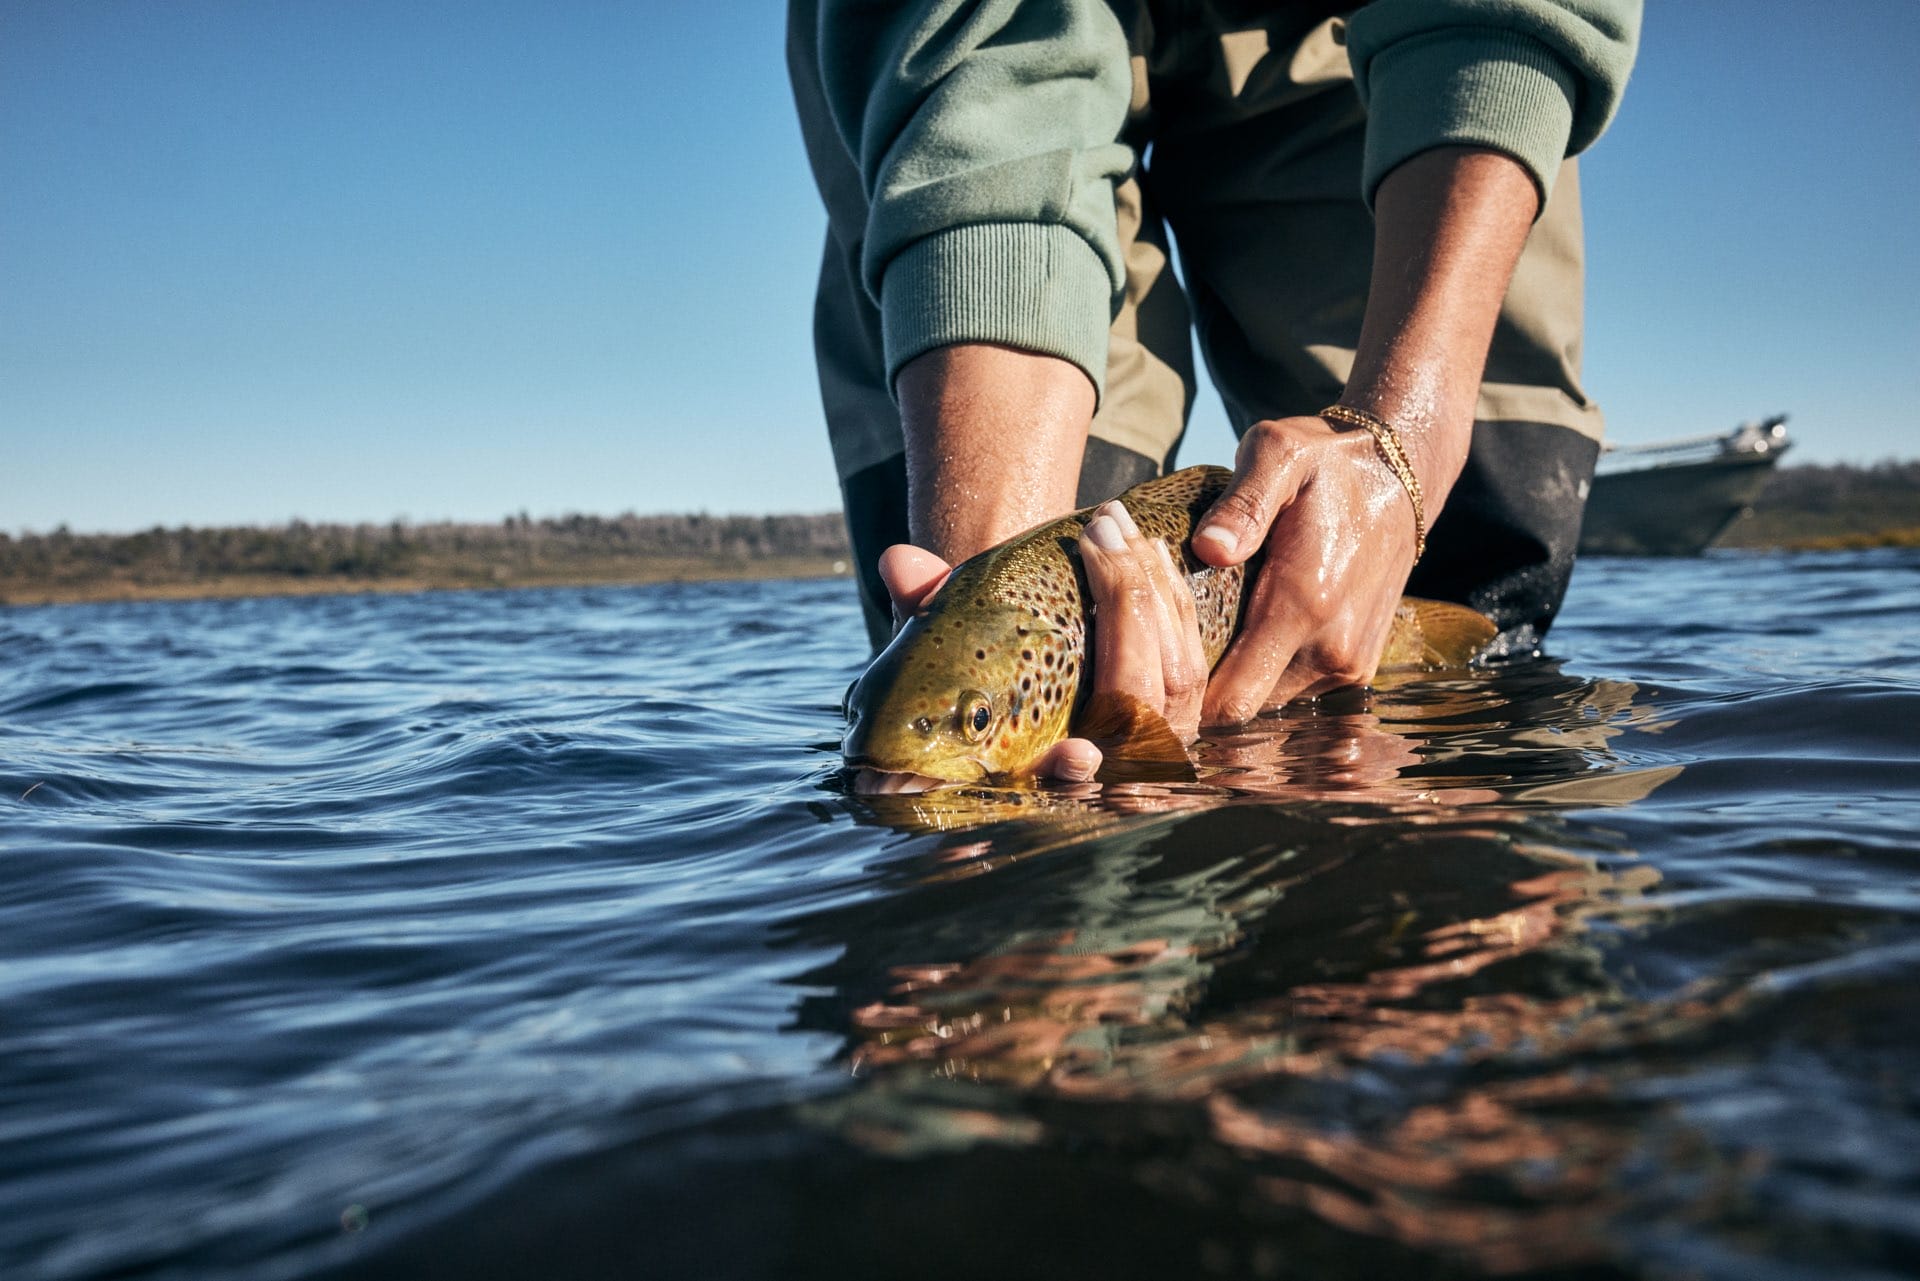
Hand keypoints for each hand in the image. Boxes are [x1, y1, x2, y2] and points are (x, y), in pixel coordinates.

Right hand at [868, 497, 1205, 785]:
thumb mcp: (946, 658)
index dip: (1073, 774)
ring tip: (1121, 527)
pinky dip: (1176, 604)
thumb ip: (923, 613)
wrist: (1034, 705)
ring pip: (1177, 677)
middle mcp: (1112, 771)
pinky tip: (1156, 555)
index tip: (1079, 756)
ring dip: (1151, 592)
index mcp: (1047, 778)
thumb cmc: (980, 691)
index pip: (1068, 787)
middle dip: (1124, 606)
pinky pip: (1194, 660)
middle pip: (1140, 701)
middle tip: (1098, 531)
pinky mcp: (1184, 714)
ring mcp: (1156, 747)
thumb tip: (896, 560)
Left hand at [1190, 414, 1420, 723]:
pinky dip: (1263, 677)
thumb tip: (1208, 548)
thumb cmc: (1327, 461)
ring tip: (1197, 643)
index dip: (1180, 700)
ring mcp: (1349, 665)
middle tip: (1160, 655)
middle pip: (1241, 711)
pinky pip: (1295, 693)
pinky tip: (1238, 641)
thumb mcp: (1279, 455)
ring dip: (1232, 684)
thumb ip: (1244, 503)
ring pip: (1267, 706)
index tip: (1144, 677)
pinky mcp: (1357, 666)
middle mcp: (1332, 650)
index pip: (1230, 699)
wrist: (1401, 473)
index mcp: (1305, 605)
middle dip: (1197, 694)